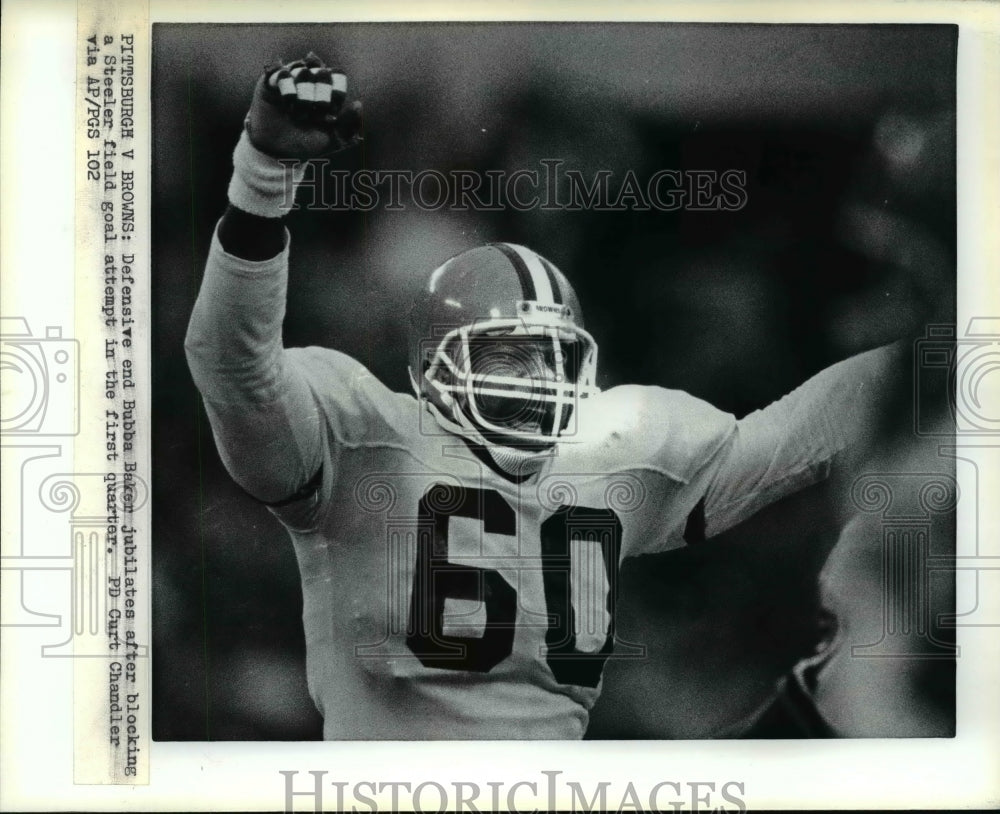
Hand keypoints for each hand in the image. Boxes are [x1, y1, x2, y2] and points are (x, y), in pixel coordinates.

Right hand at [245, 52, 362, 159]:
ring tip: (298, 112)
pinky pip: (282, 73)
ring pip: (302, 71)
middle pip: (321, 72)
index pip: (337, 76)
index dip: (336, 89)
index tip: (331, 110)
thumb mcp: (333, 140)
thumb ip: (349, 126)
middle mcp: (309, 82)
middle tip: (314, 112)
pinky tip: (287, 102)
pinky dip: (287, 87)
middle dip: (320, 92)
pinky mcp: (271, 81)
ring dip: (303, 93)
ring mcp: (290, 79)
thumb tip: (359, 104)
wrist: (277, 151)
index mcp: (326, 92)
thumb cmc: (306, 145)